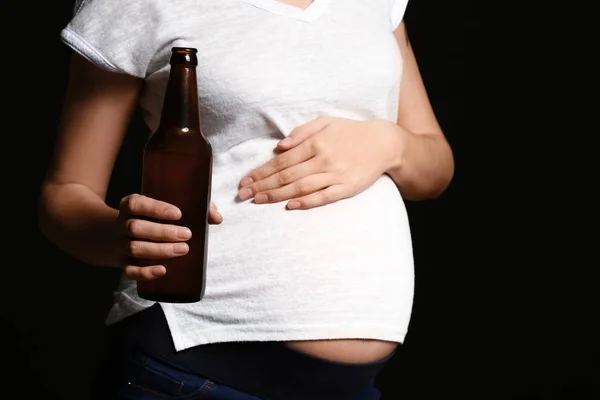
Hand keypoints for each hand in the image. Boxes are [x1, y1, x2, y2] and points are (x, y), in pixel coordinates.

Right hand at [114, 194, 222, 280]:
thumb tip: (216, 217)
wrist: (118, 235)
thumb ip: (194, 207)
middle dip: (162, 232)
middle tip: (187, 234)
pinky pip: (129, 271)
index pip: (135, 203)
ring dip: (159, 250)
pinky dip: (145, 272)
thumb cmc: (153, 218)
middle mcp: (121, 224)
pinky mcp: (123, 263)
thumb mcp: (166, 207)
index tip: (178, 214)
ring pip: (133, 248)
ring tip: (183, 249)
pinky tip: (162, 270)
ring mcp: (120, 245)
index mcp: (130, 205)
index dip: (155, 208)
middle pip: (135, 228)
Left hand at [238, 117, 400, 209]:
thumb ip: (302, 132)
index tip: (246, 180)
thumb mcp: (326, 122)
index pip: (282, 160)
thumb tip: (280, 146)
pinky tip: (291, 205)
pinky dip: (307, 202)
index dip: (262, 171)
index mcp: (316, 143)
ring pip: (301, 187)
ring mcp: (336, 175)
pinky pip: (324, 197)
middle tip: (244, 195)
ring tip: (259, 201)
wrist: (384, 143)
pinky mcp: (348, 188)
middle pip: (287, 175)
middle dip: (263, 185)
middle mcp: (323, 159)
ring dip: (277, 195)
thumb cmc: (351, 131)